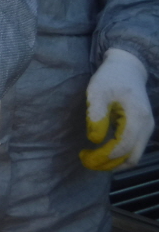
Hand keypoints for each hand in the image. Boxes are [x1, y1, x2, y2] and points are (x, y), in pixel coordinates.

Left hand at [80, 48, 154, 170]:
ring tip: (91, 158)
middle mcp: (147, 126)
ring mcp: (147, 129)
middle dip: (109, 164)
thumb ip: (96, 114)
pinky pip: (132, 148)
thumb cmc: (110, 78)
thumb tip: (95, 139)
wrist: (127, 68)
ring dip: (113, 162)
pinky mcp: (142, 129)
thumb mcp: (97, 91)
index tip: (85, 156)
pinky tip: (100, 152)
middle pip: (132, 158)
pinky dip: (117, 155)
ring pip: (133, 156)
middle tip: (86, 161)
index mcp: (137, 117)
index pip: (123, 146)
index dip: (104, 156)